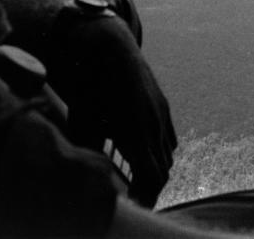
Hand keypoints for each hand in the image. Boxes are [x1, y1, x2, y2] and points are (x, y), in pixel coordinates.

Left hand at [51, 9, 176, 207]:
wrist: (111, 49)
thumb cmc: (91, 87)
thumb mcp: (83, 122)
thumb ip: (90, 151)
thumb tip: (90, 175)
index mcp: (134, 133)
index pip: (152, 177)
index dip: (146, 196)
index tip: (135, 205)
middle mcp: (154, 127)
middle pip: (163, 171)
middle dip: (150, 188)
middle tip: (134, 198)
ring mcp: (162, 116)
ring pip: (168, 155)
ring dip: (156, 170)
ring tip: (138, 180)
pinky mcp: (164, 107)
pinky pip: (170, 139)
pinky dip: (161, 152)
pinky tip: (145, 154)